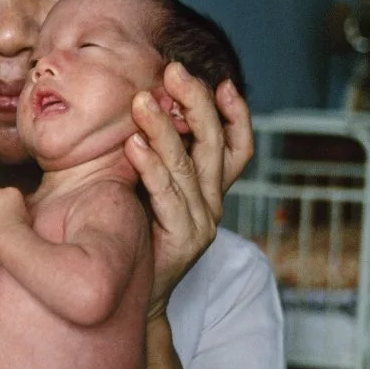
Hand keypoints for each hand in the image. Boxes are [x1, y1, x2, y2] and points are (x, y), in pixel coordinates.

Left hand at [125, 63, 253, 315]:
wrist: (132, 297)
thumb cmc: (133, 237)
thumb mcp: (149, 191)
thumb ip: (153, 159)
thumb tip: (139, 108)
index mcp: (211, 190)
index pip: (237, 147)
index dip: (236, 115)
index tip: (221, 82)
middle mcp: (213, 204)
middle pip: (216, 145)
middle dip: (196, 103)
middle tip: (174, 71)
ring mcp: (201, 223)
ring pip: (190, 166)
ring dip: (166, 128)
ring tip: (142, 101)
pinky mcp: (183, 241)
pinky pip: (168, 196)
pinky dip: (152, 168)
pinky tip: (134, 144)